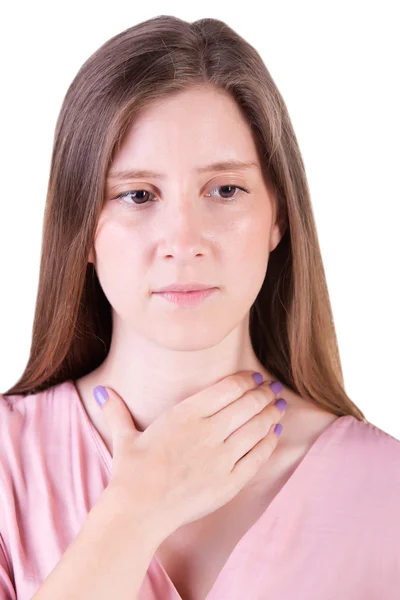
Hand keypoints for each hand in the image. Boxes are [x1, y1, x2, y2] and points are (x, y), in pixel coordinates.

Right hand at [95, 370, 286, 535]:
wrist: (138, 511)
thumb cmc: (130, 472)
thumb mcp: (124, 437)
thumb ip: (118, 411)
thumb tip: (103, 391)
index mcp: (185, 413)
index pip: (228, 388)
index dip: (247, 380)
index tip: (255, 378)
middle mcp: (207, 431)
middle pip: (248, 404)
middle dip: (264, 394)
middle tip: (272, 389)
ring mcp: (221, 457)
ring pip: (257, 428)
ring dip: (271, 414)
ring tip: (278, 406)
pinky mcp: (229, 482)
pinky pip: (258, 457)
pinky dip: (269, 443)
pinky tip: (275, 434)